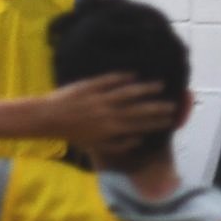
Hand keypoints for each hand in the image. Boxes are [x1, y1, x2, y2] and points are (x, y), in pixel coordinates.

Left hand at [41, 75, 172, 145]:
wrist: (47, 118)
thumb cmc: (72, 134)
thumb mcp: (96, 146)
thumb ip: (119, 144)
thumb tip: (140, 139)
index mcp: (111, 129)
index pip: (140, 125)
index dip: (157, 122)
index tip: (171, 120)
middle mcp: (109, 113)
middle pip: (139, 109)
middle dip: (158, 107)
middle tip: (173, 104)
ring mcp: (100, 99)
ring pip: (128, 93)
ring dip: (145, 89)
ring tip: (160, 85)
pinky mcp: (90, 86)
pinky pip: (109, 81)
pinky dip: (122, 77)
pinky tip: (134, 74)